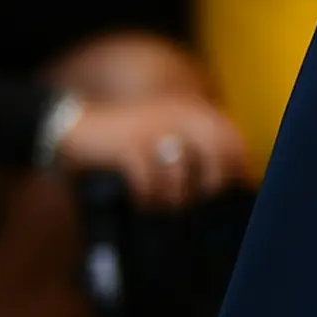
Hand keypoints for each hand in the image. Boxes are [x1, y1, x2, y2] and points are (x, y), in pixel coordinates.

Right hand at [57, 94, 250, 208]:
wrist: (77, 125)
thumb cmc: (133, 139)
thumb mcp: (170, 133)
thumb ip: (203, 149)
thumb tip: (240, 182)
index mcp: (193, 111)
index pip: (233, 141)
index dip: (238, 170)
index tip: (231, 192)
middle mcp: (178, 115)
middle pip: (216, 157)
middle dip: (212, 186)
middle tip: (198, 202)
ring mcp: (152, 129)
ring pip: (181, 174)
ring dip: (175, 198)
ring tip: (165, 205)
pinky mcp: (127, 145)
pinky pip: (149, 180)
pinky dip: (148, 198)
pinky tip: (142, 202)